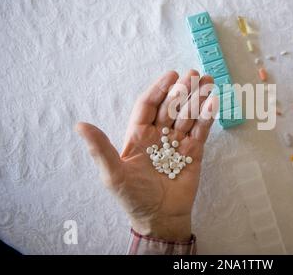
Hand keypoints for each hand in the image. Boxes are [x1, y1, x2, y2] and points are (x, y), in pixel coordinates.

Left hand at [76, 70, 217, 240]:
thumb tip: (79, 125)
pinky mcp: (194, 152)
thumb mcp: (113, 174)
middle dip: (182, 90)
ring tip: (207, 82)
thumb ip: (100, 148)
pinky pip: (201, 131)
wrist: (160, 218)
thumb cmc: (133, 197)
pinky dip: (207, 116)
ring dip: (197, 98)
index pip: (148, 106)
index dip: (159, 89)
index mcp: (139, 135)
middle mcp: (159, 134)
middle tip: (193, 75)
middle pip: (171, 107)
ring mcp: (178, 142)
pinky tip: (213, 101)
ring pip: (188, 115)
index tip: (171, 75)